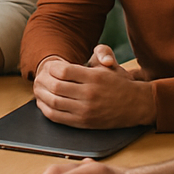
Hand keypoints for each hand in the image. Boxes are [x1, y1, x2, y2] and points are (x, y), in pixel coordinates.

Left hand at [32, 47, 154, 127]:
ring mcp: (86, 110)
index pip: (63, 71)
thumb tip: (94, 51)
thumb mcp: (111, 64)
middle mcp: (90, 94)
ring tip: (37, 89)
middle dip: (42, 81)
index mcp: (94, 77)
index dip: (51, 68)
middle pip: (55, 86)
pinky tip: (42, 102)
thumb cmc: (119, 82)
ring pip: (53, 102)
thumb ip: (102, 52)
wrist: (136, 105)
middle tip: (38, 77)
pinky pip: (57, 117)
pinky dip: (45, 109)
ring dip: (40, 95)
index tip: (50, 67)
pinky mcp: (83, 122)